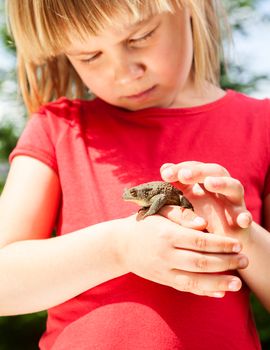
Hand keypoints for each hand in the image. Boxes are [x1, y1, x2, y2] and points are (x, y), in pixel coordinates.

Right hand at [116, 214, 247, 297]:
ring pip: (195, 280)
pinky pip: (185, 288)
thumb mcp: (160, 212)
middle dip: (225, 263)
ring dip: (218, 282)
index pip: (199, 241)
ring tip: (238, 283)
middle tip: (244, 261)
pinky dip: (203, 292)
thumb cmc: (144, 223)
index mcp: (167, 234)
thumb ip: (182, 216)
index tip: (237, 244)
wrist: (119, 244)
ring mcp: (163, 270)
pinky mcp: (163, 280)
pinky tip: (220, 292)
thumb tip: (204, 224)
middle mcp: (165, 255)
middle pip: (201, 262)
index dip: (220, 244)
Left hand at [160, 161, 251, 239]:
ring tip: (209, 183)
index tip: (165, 174)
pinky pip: (245, 216)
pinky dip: (245, 217)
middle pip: (214, 171)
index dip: (180, 168)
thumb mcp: (187, 200)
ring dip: (222, 183)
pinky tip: (242, 220)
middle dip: (198, 171)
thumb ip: (178, 186)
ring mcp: (234, 201)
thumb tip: (164, 169)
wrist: (223, 240)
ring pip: (233, 187)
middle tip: (183, 175)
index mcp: (206, 180)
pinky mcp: (242, 219)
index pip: (194, 167)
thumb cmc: (201, 216)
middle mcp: (222, 186)